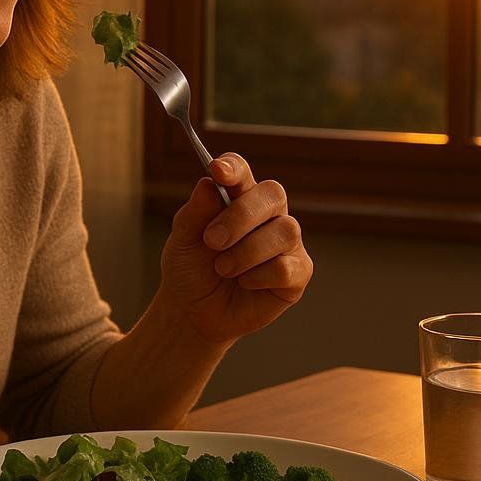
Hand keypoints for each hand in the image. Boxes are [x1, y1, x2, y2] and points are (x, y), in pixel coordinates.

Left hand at [154, 154, 312, 345]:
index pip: (242, 172)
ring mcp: (286, 243)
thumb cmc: (190, 270)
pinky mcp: (297, 273)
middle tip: (212, 241)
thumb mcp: (182, 240)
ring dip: (247, 252)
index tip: (218, 171)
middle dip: (241, 216)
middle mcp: (267, 215)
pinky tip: (244, 283)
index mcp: (237, 199)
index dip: (234, 168)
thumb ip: (194, 212)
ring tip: (223, 269)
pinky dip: (259, 277)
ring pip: (285, 230)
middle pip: (272, 193)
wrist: (194, 313)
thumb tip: (210, 182)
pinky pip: (287, 267)